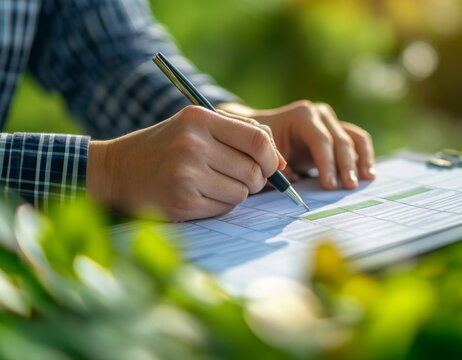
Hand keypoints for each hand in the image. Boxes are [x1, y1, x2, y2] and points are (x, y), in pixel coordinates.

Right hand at [87, 105, 285, 220]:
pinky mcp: (182, 201)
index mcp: (199, 118)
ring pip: (242, 192)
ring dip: (237, 193)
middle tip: (239, 177)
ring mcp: (186, 174)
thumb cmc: (166, 146)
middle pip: (254, 170)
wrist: (117, 170)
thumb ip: (241, 134)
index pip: (258, 140)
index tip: (271, 165)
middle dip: (255, 179)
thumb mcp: (197, 126)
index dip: (273, 157)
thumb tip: (282, 162)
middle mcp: (192, 143)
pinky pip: (225, 208)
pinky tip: (199, 195)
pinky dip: (220, 205)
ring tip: (213, 184)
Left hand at [218, 101, 375, 189]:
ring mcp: (332, 120)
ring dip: (361, 160)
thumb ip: (278, 166)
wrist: (264, 130)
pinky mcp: (340, 130)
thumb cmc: (263, 144)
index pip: (320, 140)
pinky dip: (365, 156)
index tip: (329, 186)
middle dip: (346, 165)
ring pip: (355, 138)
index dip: (327, 164)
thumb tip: (297, 181)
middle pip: (340, 140)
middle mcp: (320, 114)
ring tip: (366, 179)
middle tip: (349, 187)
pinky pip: (358, 141)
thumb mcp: (266, 153)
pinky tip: (368, 174)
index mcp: (301, 115)